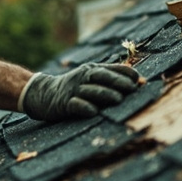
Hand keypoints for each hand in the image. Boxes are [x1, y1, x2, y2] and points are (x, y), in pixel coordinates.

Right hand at [19, 63, 140, 120]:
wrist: (43, 93)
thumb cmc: (74, 88)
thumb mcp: (89, 78)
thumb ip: (109, 78)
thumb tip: (136, 80)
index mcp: (91, 70)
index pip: (111, 69)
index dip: (124, 73)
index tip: (138, 79)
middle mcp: (83, 77)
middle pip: (101, 77)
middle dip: (117, 82)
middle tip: (132, 88)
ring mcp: (73, 90)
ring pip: (90, 90)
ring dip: (105, 94)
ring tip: (118, 99)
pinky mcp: (64, 103)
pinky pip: (75, 104)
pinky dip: (85, 107)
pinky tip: (94, 112)